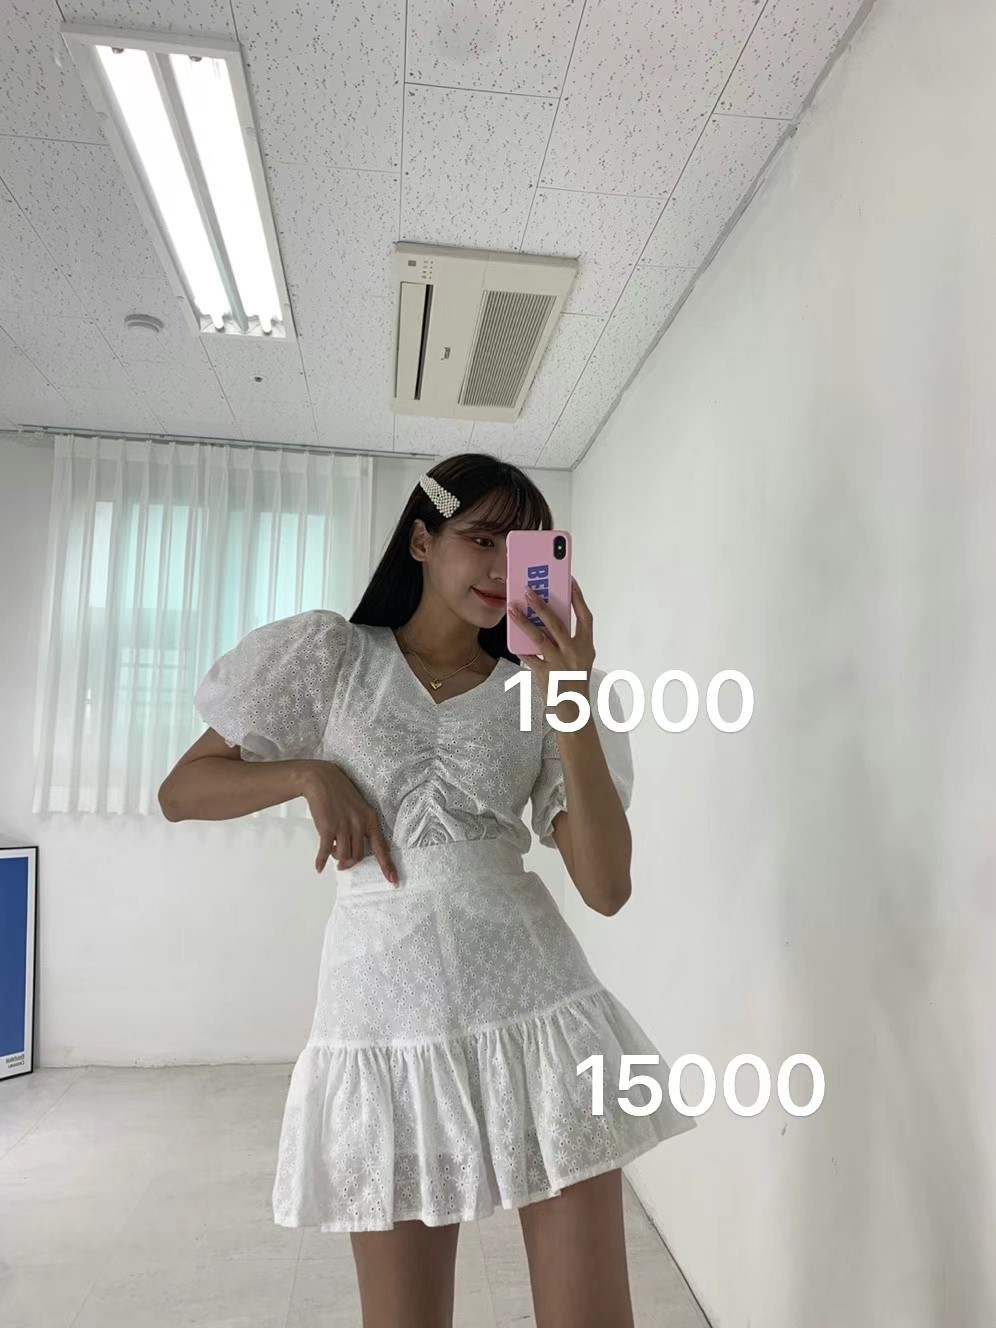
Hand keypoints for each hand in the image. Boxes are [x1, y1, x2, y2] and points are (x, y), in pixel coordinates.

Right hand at [297, 761, 397, 884]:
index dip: (387, 866)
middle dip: (350, 862)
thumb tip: (354, 850)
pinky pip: (325, 851)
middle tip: (342, 862)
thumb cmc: (341, 794)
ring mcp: (343, 826)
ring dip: (337, 858)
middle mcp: (359, 824)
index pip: (382, 848)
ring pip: (343, 856)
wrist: (322, 779)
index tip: (393, 881)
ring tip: (332, 851)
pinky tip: (319, 867)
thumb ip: (361, 827)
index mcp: (371, 819)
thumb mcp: (359, 808)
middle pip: (359, 856)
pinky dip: (321, 861)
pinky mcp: (328, 827)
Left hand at [509, 576, 595, 718]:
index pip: (585, 617)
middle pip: (557, 623)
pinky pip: (529, 658)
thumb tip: (549, 618)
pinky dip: (520, 648)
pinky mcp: (546, 674)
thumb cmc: (575, 683)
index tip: (570, 581)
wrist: (574, 712)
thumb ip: (569, 641)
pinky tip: (511, 639)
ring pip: (540, 637)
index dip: (578, 599)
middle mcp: (575, 653)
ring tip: (513, 609)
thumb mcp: (579, 660)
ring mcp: (560, 664)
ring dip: (524, 621)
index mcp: (586, 647)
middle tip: (529, 590)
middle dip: (541, 605)